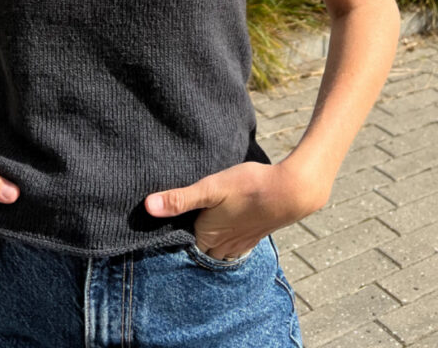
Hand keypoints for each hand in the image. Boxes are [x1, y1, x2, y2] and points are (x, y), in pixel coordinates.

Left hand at [144, 157, 328, 260]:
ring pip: (215, 250)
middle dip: (186, 244)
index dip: (169, 239)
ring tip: (196, 229)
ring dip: (206, 243)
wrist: (290, 192)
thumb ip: (180, 199)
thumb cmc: (249, 186)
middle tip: (173, 229)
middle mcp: (222, 246)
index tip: (156, 231)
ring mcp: (239, 244)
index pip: (180, 246)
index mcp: (207, 237)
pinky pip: (232, 246)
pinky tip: (224, 226)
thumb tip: (147, 207)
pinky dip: (224, 240)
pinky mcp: (252, 237)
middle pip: (198, 251)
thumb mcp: (211, 187)